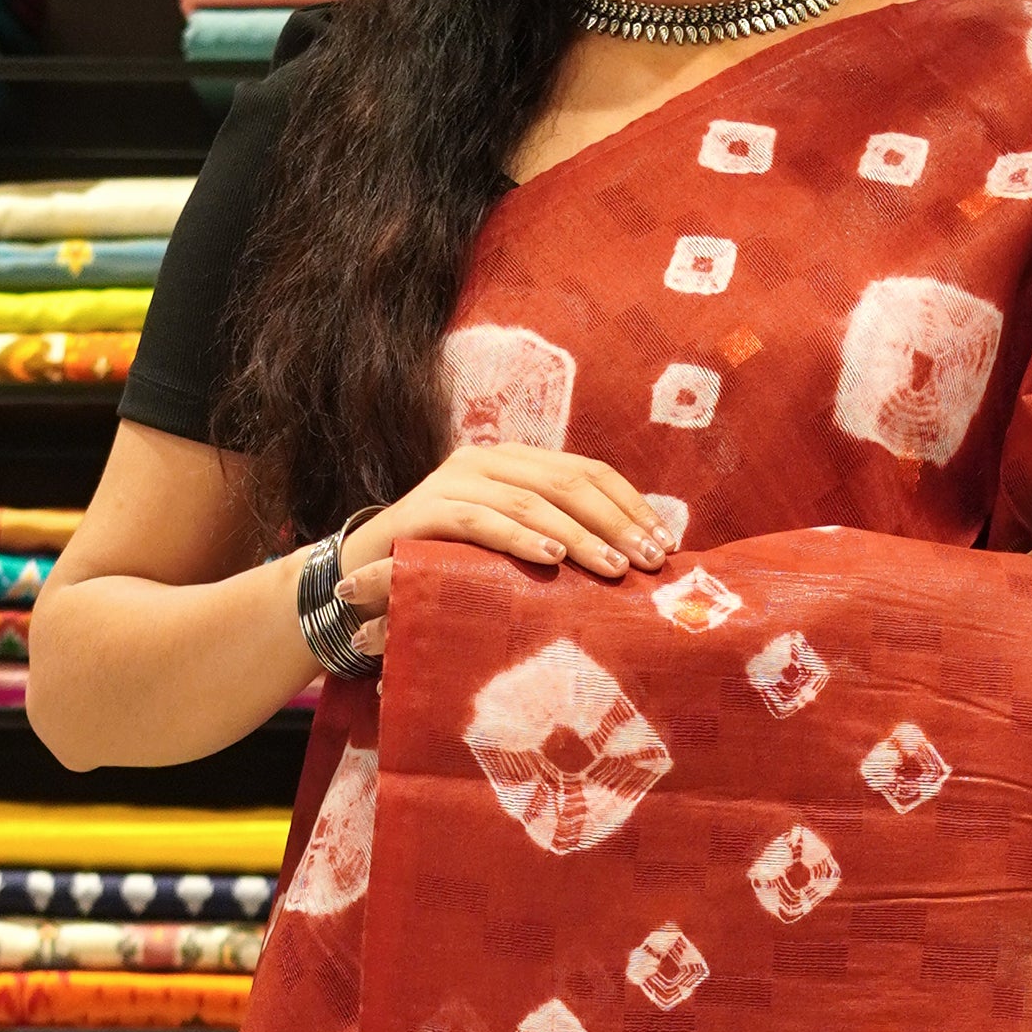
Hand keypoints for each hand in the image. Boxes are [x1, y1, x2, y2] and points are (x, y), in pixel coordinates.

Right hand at [328, 439, 669, 652]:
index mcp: (516, 461)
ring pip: (533, 500)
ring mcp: (455, 479)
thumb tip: (630, 561)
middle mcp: (488, 460)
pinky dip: (521, 537)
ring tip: (613, 568)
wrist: (367, 571)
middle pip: (568, 481)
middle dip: (616, 522)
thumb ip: (556, 538)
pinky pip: (483, 520)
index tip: (664, 544)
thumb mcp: (511, 547)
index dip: (630, 504)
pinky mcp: (427, 509)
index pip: (587, 471)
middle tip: (648, 561)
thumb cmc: (451, 566)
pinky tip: (551, 558)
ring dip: (580, 535)